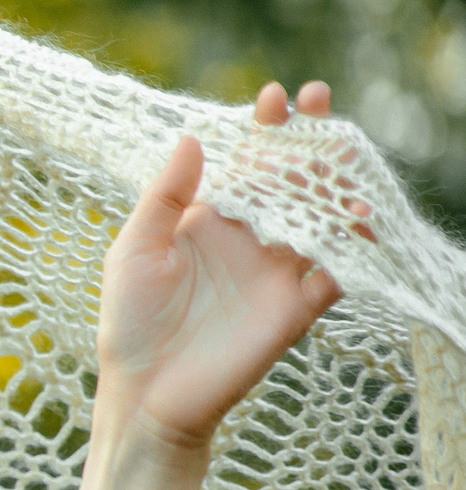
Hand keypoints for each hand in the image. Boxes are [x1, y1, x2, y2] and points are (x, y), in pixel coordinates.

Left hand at [95, 80, 369, 449]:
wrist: (144, 392)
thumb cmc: (129, 319)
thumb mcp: (135, 248)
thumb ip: (165, 197)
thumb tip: (192, 138)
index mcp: (210, 220)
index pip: (246, 164)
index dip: (263, 130)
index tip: (274, 96)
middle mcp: (250, 240)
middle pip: (293, 180)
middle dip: (310, 141)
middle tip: (322, 100)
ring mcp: (277, 272)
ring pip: (323, 219)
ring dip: (339, 187)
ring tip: (346, 156)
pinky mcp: (295, 309)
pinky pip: (337, 274)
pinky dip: (354, 249)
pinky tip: (360, 220)